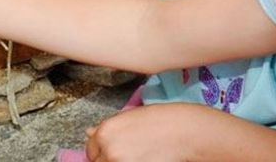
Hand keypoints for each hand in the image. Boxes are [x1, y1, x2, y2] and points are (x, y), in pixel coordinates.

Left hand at [85, 104, 207, 161]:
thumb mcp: (131, 117)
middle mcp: (109, 150)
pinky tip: (146, 159)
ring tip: (139, 156)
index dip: (102, 150)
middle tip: (128, 154)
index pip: (91, 150)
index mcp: (105, 131)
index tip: (112, 151)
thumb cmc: (162, 120)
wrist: (186, 132)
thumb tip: (88, 132)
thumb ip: (109, 128)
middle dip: (109, 159)